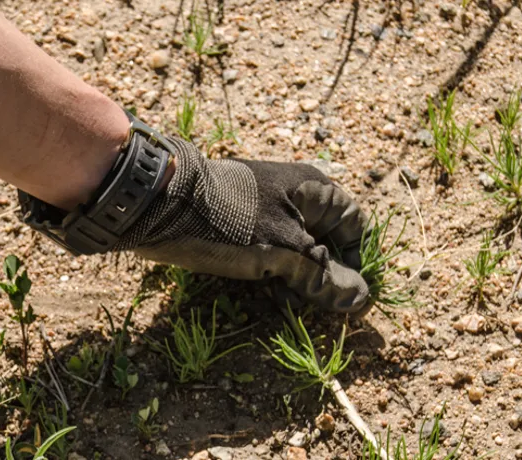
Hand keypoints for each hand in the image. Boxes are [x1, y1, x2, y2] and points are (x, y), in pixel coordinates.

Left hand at [115, 138, 370, 314]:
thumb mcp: (285, 253)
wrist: (161, 207)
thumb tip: (360, 298)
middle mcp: (295, 197)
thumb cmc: (231, 224)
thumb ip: (324, 276)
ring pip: (300, 252)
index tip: (348, 294)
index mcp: (314, 190)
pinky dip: (275, 274)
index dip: (357, 260)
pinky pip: (273, 253)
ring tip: (285, 298)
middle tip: (312, 301)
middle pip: (328, 241)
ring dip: (298, 279)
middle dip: (324, 275)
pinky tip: (267, 291)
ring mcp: (268, 212)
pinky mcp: (244, 227)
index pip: (355, 226)